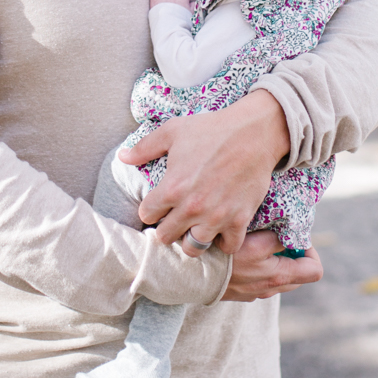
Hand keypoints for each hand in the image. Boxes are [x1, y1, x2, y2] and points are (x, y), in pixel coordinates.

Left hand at [121, 91, 290, 254]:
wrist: (254, 132)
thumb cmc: (212, 129)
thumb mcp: (173, 131)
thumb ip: (145, 147)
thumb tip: (123, 157)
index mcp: (172, 188)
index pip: (147, 215)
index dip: (150, 209)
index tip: (158, 205)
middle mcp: (192, 207)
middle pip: (166, 237)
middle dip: (167, 229)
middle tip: (174, 219)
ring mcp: (216, 216)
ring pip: (194, 248)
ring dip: (192, 239)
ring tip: (195, 228)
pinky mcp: (239, 219)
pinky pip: (228, 247)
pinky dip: (224, 242)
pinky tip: (221, 230)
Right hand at [222, 229, 322, 300]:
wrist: (193, 277)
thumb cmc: (226, 258)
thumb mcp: (257, 242)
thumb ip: (280, 238)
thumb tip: (293, 233)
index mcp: (279, 277)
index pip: (315, 271)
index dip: (311, 252)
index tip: (296, 238)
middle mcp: (270, 290)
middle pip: (298, 275)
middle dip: (293, 256)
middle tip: (278, 238)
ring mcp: (255, 294)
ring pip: (278, 278)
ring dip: (276, 262)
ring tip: (259, 245)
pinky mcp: (241, 293)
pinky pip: (260, 281)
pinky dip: (260, 269)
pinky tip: (243, 255)